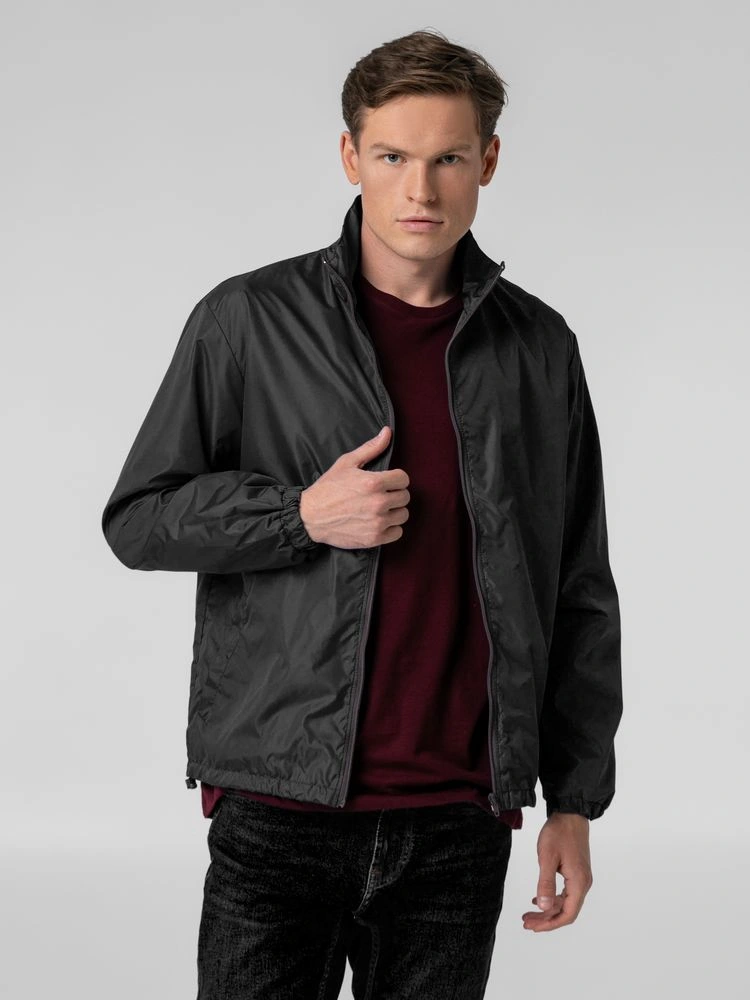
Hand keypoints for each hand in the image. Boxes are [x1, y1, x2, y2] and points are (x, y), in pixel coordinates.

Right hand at [299, 426, 409, 549]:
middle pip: (405, 497)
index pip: (404, 479)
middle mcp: (378, 503)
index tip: (387, 482)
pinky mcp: (374, 538)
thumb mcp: (346, 463)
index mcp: (374, 482)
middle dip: (395, 494)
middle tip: (381, 495)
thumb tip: (387, 432)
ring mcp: (377, 522)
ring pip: (403, 515)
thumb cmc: (328, 488)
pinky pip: (397, 532)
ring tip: (380, 509)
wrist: (310, 517)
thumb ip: (371, 448)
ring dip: (394, 511)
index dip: (396, 478)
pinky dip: (391, 528)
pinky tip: (379, 522)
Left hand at [522, 812, 592, 931]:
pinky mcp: (576, 871)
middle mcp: (583, 884)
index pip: (567, 914)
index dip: (550, 924)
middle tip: (526, 922)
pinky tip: (538, 899)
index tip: (533, 927)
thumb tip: (543, 907)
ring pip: (565, 903)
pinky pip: (565, 893)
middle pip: (566, 911)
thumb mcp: (547, 857)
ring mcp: (581, 878)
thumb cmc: (558, 833)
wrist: (570, 813)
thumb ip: (545, 884)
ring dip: (548, 909)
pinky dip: (552, 899)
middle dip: (546, 919)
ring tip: (529, 914)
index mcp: (579, 883)